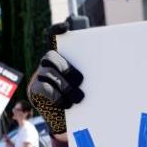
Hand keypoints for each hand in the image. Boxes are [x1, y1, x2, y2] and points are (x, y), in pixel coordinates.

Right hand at [27, 22, 84, 136]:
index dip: (57, 29)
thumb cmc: (81, 97)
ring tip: (78, 99)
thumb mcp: (88, 82)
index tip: (66, 27)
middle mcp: (47, 63)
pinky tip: (66, 104)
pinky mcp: (34, 90)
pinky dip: (57, 97)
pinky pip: (44, 89)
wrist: (69, 120)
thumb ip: (91, 71)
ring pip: (48, 73)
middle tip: (80, 81)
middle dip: (66, 69)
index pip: (53, 36)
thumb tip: (111, 62)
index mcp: (61, 56)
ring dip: (65, 86)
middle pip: (51, 56)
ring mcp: (38, 75)